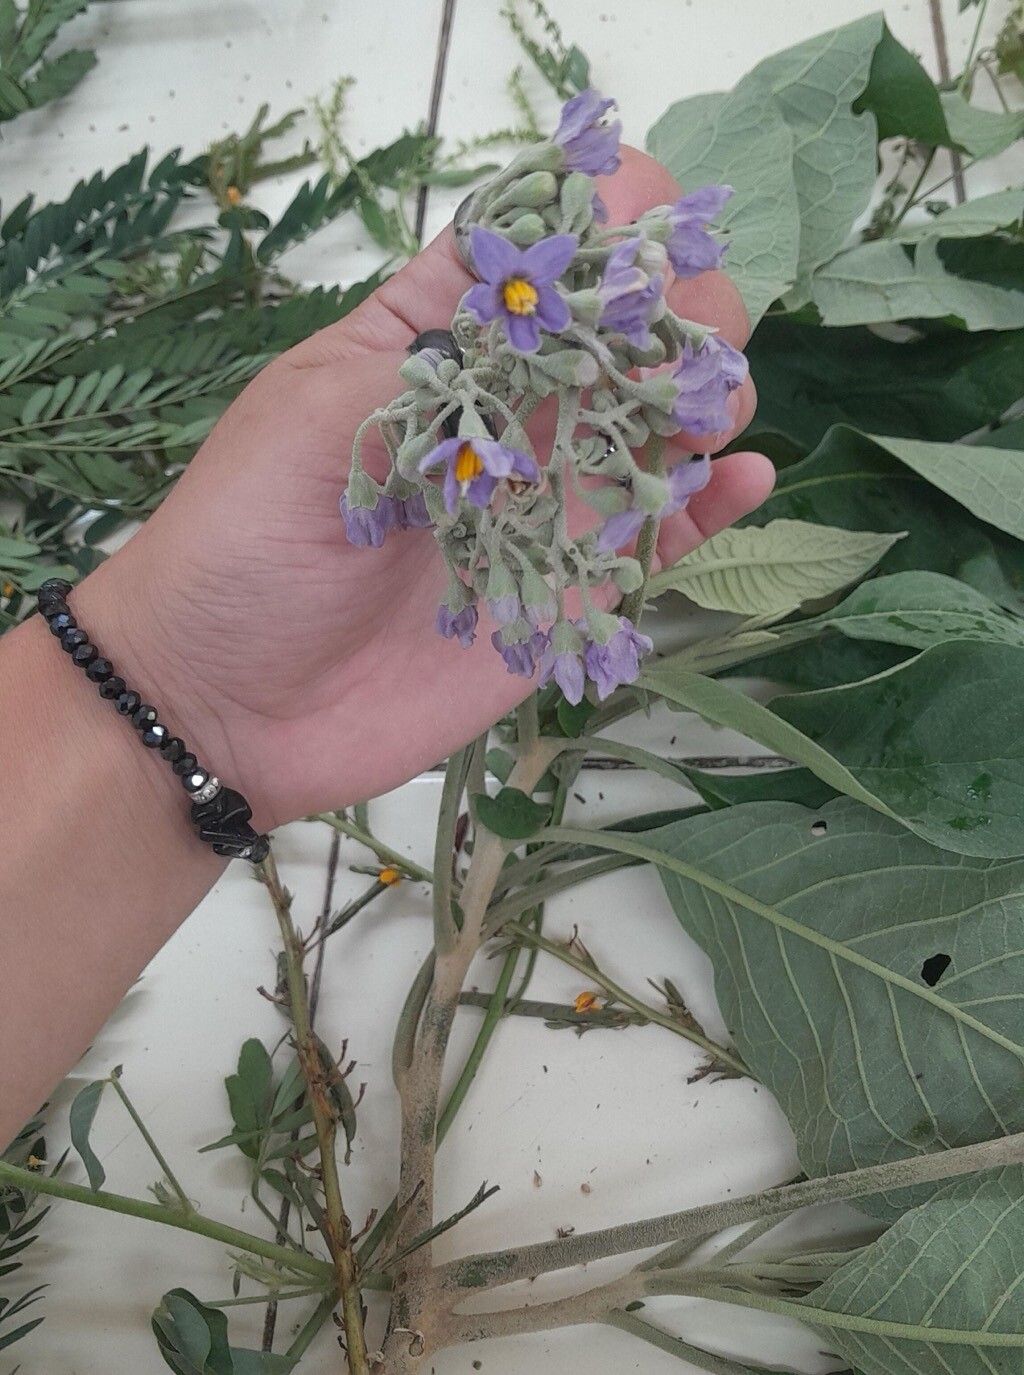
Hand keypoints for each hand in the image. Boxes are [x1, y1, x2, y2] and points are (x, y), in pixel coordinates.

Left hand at [75, 147, 773, 828]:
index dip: (606, 219)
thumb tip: (551, 277)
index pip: (546, 245)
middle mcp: (511, 406)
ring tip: (693, 419)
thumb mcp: (315, 421)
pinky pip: (666, 534)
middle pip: (633, 322)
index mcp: (441, 340)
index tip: (628, 240)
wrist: (229, 705)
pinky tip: (742, 478)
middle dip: (680, 305)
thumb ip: (434, 349)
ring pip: (668, 417)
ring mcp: (551, 495)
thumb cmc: (244, 546)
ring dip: (709, 393)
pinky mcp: (574, 584)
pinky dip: (718, 502)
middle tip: (667, 347)